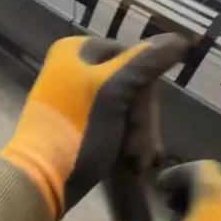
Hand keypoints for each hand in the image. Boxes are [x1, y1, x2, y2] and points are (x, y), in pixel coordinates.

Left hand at [0, 34, 188, 220]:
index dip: (146, 92)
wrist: (39, 182)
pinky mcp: (77, 125)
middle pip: (132, 85)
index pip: (135, 58)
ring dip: (138, 136)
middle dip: (141, 121)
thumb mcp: (114, 91)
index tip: (142, 124)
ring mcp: (75, 98)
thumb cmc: (77, 131)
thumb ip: (147, 62)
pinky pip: (114, 124)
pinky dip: (126, 142)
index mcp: (77, 51)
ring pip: (127, 108)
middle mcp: (74, 68)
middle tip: (140, 152)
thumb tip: (181, 39)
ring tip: (136, 163)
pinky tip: (131, 163)